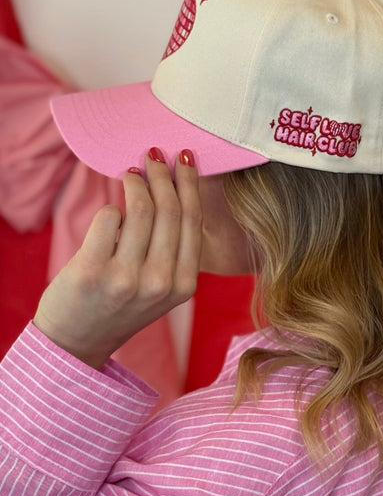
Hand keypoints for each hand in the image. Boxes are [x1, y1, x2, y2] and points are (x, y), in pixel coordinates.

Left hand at [33, 149, 201, 368]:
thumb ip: (174, 248)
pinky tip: (111, 212)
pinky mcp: (92, 270)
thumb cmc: (122, 304)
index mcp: (183, 286)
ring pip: (141, 208)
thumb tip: (177, 185)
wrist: (77, 341)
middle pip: (169, 209)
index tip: (184, 158)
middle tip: (154, 155)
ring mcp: (125, 278)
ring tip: (132, 172)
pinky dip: (111, 207)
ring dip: (136, 181)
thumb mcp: (162, 287)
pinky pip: (109, 217)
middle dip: (163, 174)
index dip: (189, 183)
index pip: (193, 221)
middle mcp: (159, 283)